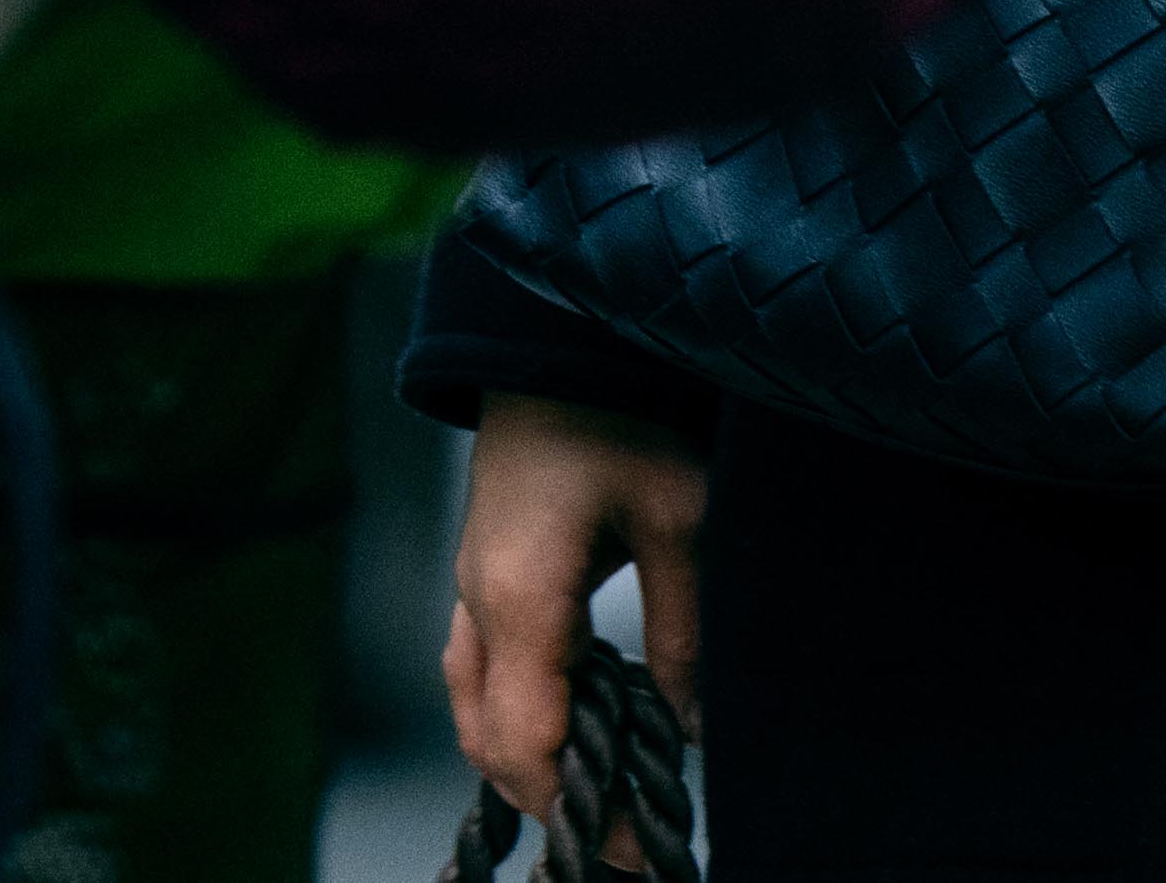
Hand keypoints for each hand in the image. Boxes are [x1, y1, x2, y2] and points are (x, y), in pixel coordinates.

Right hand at [448, 392, 707, 835]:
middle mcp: (478, 603)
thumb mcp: (683, 518)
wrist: (556, 334)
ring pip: (476, 711)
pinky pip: (483, 672)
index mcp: (519, 597)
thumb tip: (693, 730)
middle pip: (490, 742)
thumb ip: (686, 632)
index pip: (527, 742)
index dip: (575, 810)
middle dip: (551, 800)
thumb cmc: (619, 410)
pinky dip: (521, 715)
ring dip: (530, 761)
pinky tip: (582, 721)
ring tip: (604, 794)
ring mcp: (471, 588)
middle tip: (623, 840)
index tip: (629, 854)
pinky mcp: (484, 572)